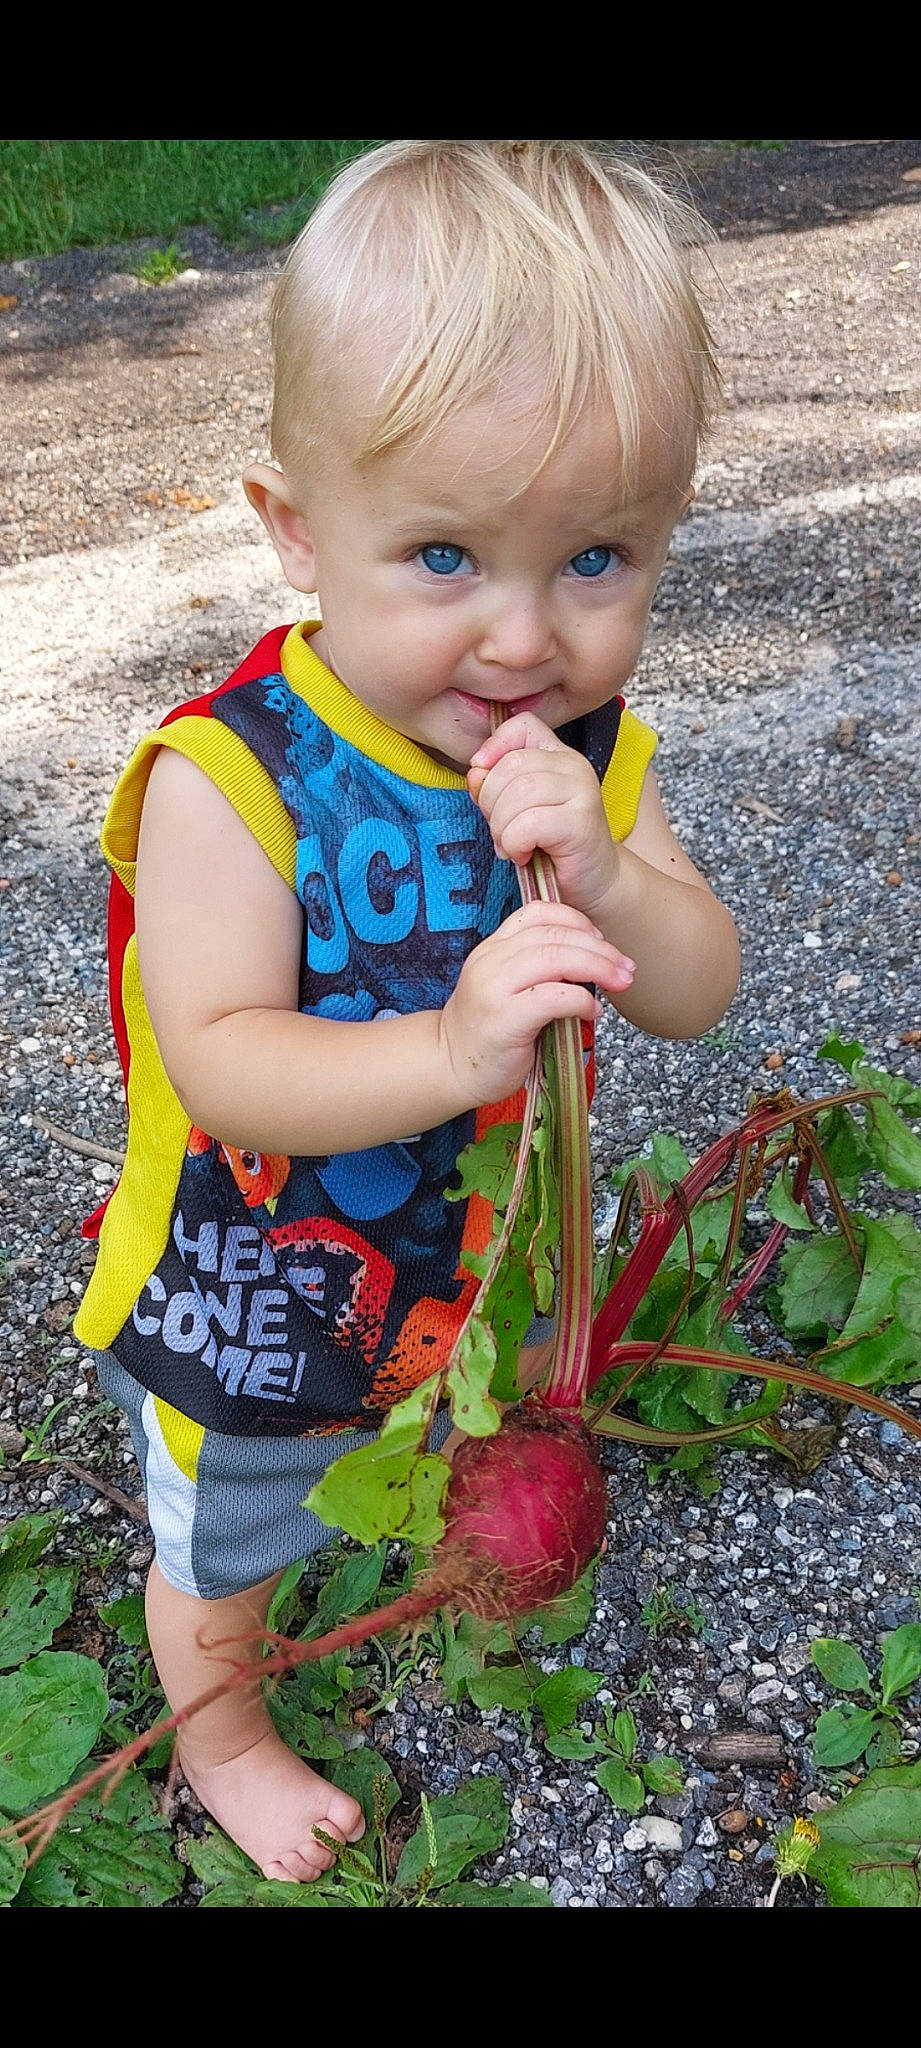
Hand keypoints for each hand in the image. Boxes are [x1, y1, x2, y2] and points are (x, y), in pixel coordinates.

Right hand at [439, 898, 633, 1106]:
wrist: (450, 1068)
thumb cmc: (490, 1032)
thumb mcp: (508, 988)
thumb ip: (538, 970)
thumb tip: (593, 964)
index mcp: (493, 948)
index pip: (537, 913)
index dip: (576, 920)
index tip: (600, 939)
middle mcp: (490, 961)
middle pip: (554, 935)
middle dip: (600, 948)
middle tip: (627, 967)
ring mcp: (493, 989)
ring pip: (554, 958)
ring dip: (597, 967)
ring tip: (620, 982)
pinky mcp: (503, 1020)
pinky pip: (552, 998)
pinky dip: (580, 1000)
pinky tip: (591, 1011)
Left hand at [467, 713, 618, 919]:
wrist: (594, 884)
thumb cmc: (552, 848)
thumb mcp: (515, 811)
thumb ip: (493, 787)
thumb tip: (475, 772)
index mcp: (558, 755)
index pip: (522, 725)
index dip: (494, 748)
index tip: (486, 783)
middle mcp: (574, 765)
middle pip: (510, 764)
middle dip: (491, 803)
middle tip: (501, 831)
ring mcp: (582, 791)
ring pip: (517, 793)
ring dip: (502, 827)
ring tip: (512, 846)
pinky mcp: (581, 822)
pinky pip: (528, 823)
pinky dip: (515, 843)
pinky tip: (524, 855)